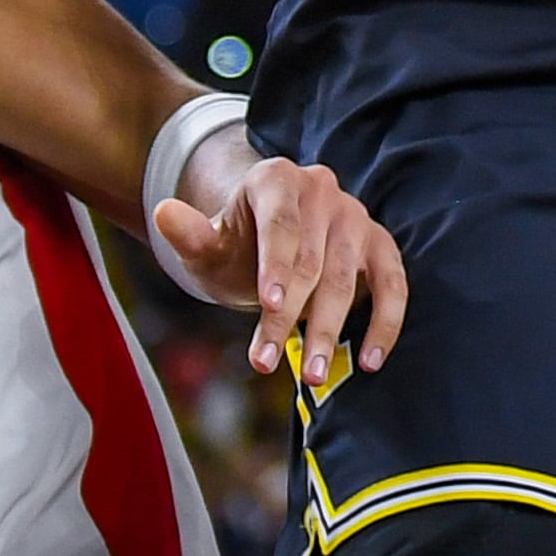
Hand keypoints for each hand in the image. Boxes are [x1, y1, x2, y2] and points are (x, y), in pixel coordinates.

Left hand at [153, 155, 410, 381]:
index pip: (280, 226)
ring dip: (328, 331)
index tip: (270, 306)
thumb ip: (189, 234)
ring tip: (309, 376)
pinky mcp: (381, 245)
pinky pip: (393, 284)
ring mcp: (355, 217)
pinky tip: (369, 361)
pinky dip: (385, 323)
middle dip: (289, 318)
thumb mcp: (208, 244)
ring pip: (346, 279)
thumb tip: (162, 213)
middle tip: (267, 364)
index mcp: (276, 179)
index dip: (277, 267)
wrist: (273, 242)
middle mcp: (321, 190)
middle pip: (310, 261)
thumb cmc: (237, 247)